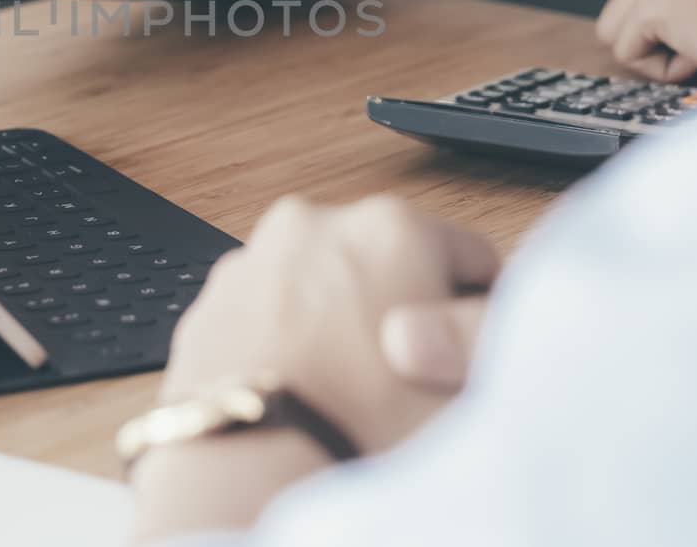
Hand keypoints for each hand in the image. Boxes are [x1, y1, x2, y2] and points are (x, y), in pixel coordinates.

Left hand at [128, 197, 497, 542]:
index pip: (473, 259)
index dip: (479, 316)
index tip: (471, 357)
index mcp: (394, 227)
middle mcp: (317, 224)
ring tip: (348, 394)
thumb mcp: (468, 393)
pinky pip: (268, 315)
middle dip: (404, 312)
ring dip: (340, 323)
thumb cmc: (361, 434)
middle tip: (407, 383)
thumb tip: (486, 327)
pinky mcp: (210, 301)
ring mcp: (254, 259)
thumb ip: (487, 343)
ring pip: (324, 288)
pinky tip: (300, 393)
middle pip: (390, 267)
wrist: (245, 472)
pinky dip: (286, 342)